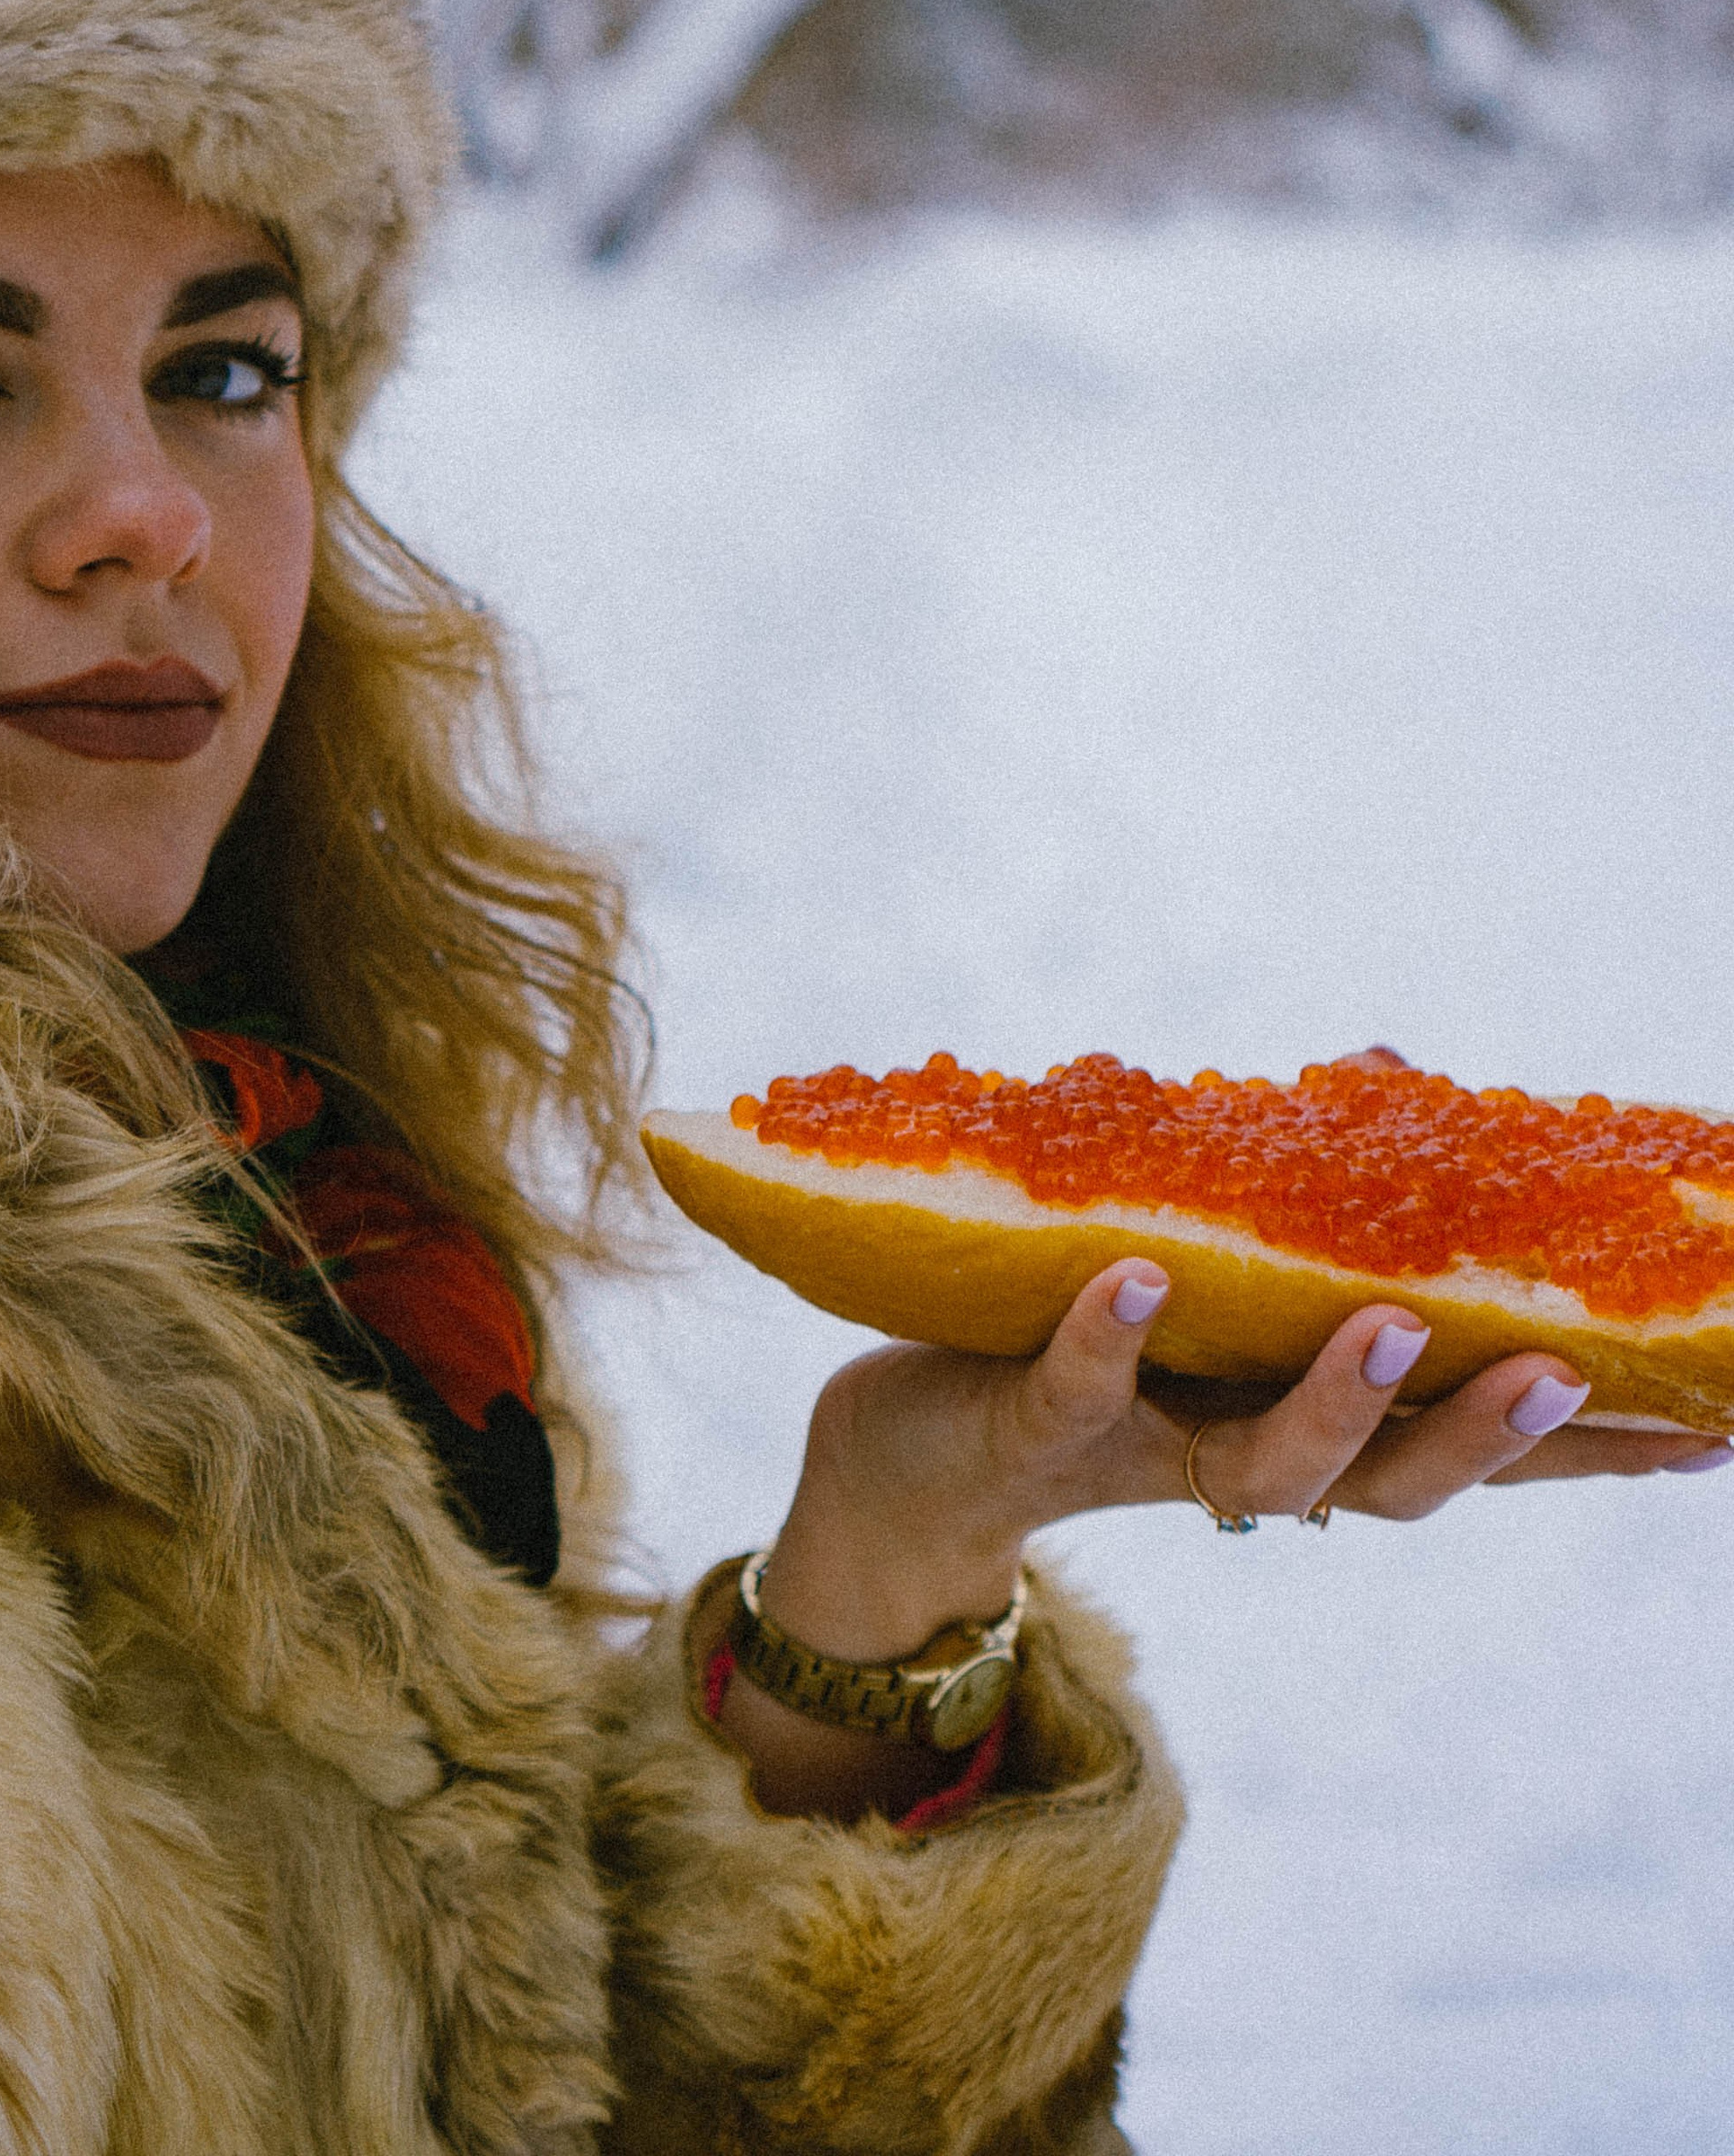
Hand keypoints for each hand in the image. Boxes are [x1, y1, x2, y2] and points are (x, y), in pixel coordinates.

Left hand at [723, 1263, 1728, 1817]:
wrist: (905, 1463)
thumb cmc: (1082, 1345)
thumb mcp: (1211, 1274)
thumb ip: (1303, 1204)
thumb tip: (1396, 1075)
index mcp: (1310, 1425)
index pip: (1475, 1451)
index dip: (1595, 1452)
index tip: (1713, 1427)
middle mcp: (1246, 1463)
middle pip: (1398, 1482)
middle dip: (1487, 1436)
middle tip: (1567, 1374)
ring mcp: (1144, 1453)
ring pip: (1266, 1469)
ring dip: (1335, 1400)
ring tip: (1387, 1321)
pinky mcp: (1029, 1427)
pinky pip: (1079, 1389)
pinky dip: (1112, 1335)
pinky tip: (1141, 1277)